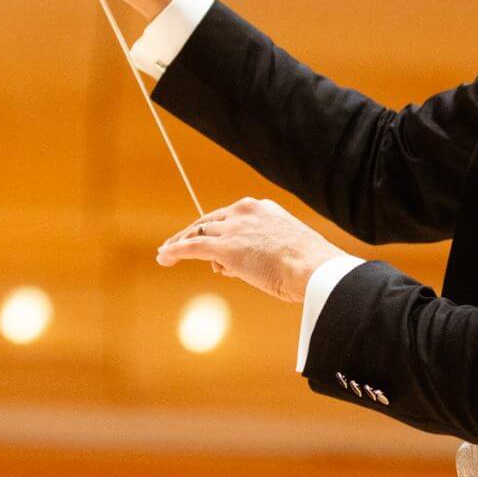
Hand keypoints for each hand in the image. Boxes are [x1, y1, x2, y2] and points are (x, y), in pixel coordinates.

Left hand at [155, 197, 347, 302]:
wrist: (314, 268)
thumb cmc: (308, 265)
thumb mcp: (286, 249)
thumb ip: (264, 250)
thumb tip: (242, 264)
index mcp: (261, 208)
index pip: (230, 216)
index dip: (215, 229)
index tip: (208, 239)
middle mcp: (243, 212)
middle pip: (209, 222)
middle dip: (192, 233)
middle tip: (177, 244)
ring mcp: (232, 230)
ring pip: (198, 234)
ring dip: (181, 244)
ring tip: (166, 254)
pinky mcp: (223, 248)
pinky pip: (191, 247)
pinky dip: (174, 251)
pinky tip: (163, 257)